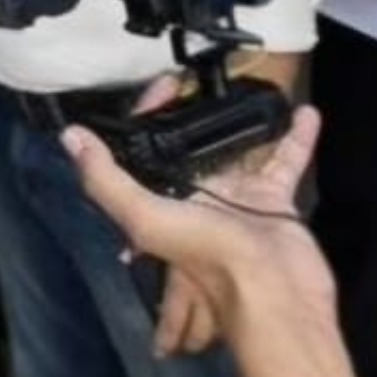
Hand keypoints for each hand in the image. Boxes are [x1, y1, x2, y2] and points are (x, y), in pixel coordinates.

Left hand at [64, 105, 336, 342]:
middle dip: (188, 121)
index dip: (145, 117)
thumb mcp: (144, 218)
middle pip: (187, 151)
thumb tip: (71, 137)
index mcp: (159, 205)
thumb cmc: (208, 255)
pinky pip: (285, 162)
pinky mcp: (274, 202)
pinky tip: (305, 112)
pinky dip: (296, 139)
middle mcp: (194, 200)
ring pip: (236, 153)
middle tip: (195, 83)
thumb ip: (106, 181)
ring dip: (241, 124)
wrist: (275, 293)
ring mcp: (236, 200)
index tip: (164, 84)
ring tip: (245, 89)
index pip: (142, 152)